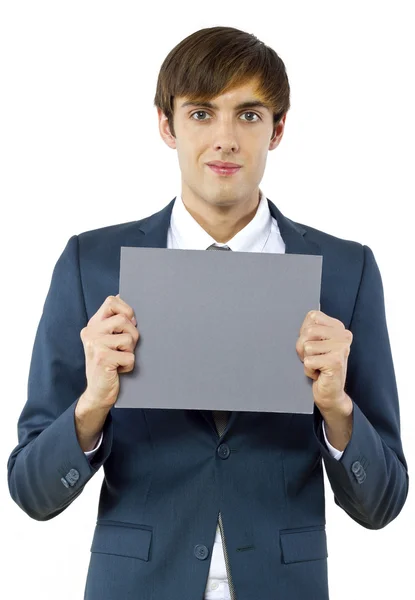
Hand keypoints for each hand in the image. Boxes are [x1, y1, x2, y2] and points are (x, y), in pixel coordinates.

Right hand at [79, 294, 139, 409]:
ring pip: (129, 338)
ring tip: (120, 359)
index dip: (126, 310)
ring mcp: (95, 344)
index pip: (111, 302)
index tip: (129, 324)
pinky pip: (129, 356)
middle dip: (133, 335)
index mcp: (93, 325)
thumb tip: (120, 296)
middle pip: (124, 319)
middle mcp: (91, 332)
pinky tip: (118, 370)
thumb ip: (113, 321)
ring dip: (130, 351)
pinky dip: (129, 365)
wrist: (98, 393)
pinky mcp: (102, 358)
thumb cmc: (109, 365)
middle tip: (125, 348)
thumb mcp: (109, 340)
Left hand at [296, 310, 352, 416]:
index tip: (313, 344)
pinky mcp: (336, 361)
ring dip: (307, 360)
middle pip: (307, 331)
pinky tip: (319, 373)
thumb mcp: (314, 343)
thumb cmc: (319, 367)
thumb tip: (299, 321)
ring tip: (317, 365)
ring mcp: (341, 348)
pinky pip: (309, 361)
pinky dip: (309, 370)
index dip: (305, 332)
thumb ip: (309, 330)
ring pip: (306, 347)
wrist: (331, 393)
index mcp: (338, 327)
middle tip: (314, 358)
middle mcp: (343, 335)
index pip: (312, 316)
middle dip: (303, 348)